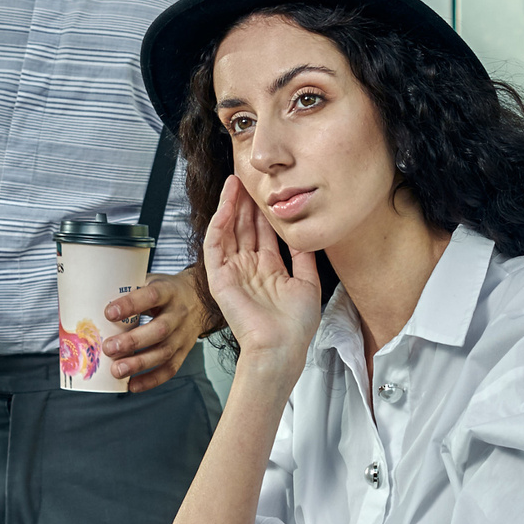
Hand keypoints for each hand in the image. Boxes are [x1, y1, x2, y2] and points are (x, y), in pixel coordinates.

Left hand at [103, 266, 214, 391]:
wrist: (199, 299)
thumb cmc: (165, 291)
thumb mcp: (151, 281)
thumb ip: (128, 289)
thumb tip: (92, 299)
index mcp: (169, 291)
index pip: (151, 296)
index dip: (130, 305)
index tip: (108, 313)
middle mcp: (179, 314)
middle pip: (160, 330)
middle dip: (133, 342)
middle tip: (108, 348)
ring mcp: (183, 335)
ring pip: (164, 352)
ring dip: (139, 364)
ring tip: (116, 370)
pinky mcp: (184, 352)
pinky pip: (170, 369)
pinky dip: (151, 380)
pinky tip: (132, 385)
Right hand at [201, 176, 322, 364]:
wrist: (281, 347)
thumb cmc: (295, 326)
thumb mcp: (308, 282)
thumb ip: (303, 255)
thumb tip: (304, 230)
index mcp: (269, 270)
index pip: (264, 233)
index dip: (265, 211)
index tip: (270, 189)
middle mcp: (249, 268)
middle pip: (245, 227)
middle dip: (247, 202)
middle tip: (251, 176)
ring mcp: (233, 272)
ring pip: (229, 230)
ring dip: (231, 206)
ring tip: (236, 181)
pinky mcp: (219, 278)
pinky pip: (215, 244)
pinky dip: (219, 222)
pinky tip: (227, 203)